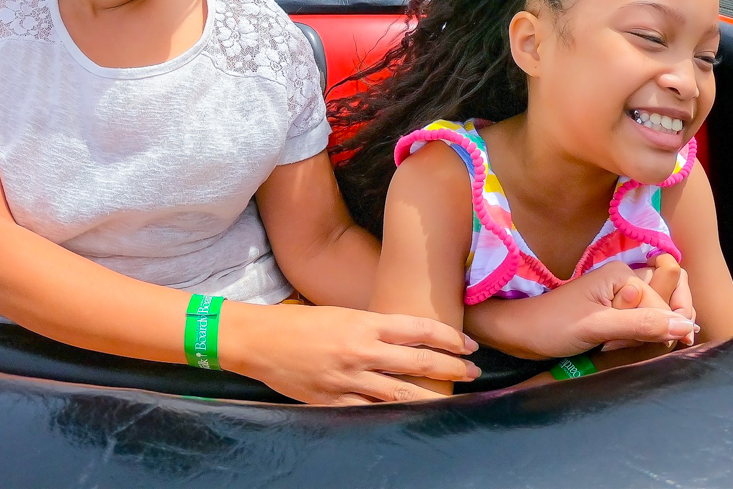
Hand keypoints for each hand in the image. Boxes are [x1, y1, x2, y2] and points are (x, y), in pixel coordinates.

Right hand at [221, 302, 479, 404]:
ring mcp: (348, 379)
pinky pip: (372, 412)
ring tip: (453, 397)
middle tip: (472, 370)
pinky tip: (412, 419)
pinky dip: (395, 416)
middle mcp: (361, 350)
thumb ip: (372, 327)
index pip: (418, 328)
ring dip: (433, 395)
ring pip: (402, 393)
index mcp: (363, 322)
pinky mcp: (334, 401)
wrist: (260, 340)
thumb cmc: (299, 323)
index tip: (467, 344)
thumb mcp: (341, 314)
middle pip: (418, 361)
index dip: (448, 337)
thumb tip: (405, 337)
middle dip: (451, 366)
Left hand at [467, 262, 697, 359]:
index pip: (666, 301)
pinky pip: (641, 324)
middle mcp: (625, 280)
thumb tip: (685, 325)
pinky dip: (637, 339)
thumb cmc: (552, 326)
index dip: (665, 325)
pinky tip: (616, 347)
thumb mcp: (598, 327)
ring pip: (655, 315)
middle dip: (659, 326)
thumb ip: (642, 325)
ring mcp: (620, 297)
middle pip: (666, 301)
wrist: (519, 333)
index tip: (652, 344)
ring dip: (647, 335)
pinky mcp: (614, 313)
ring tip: (620, 345)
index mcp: (622, 274)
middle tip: (636, 343)